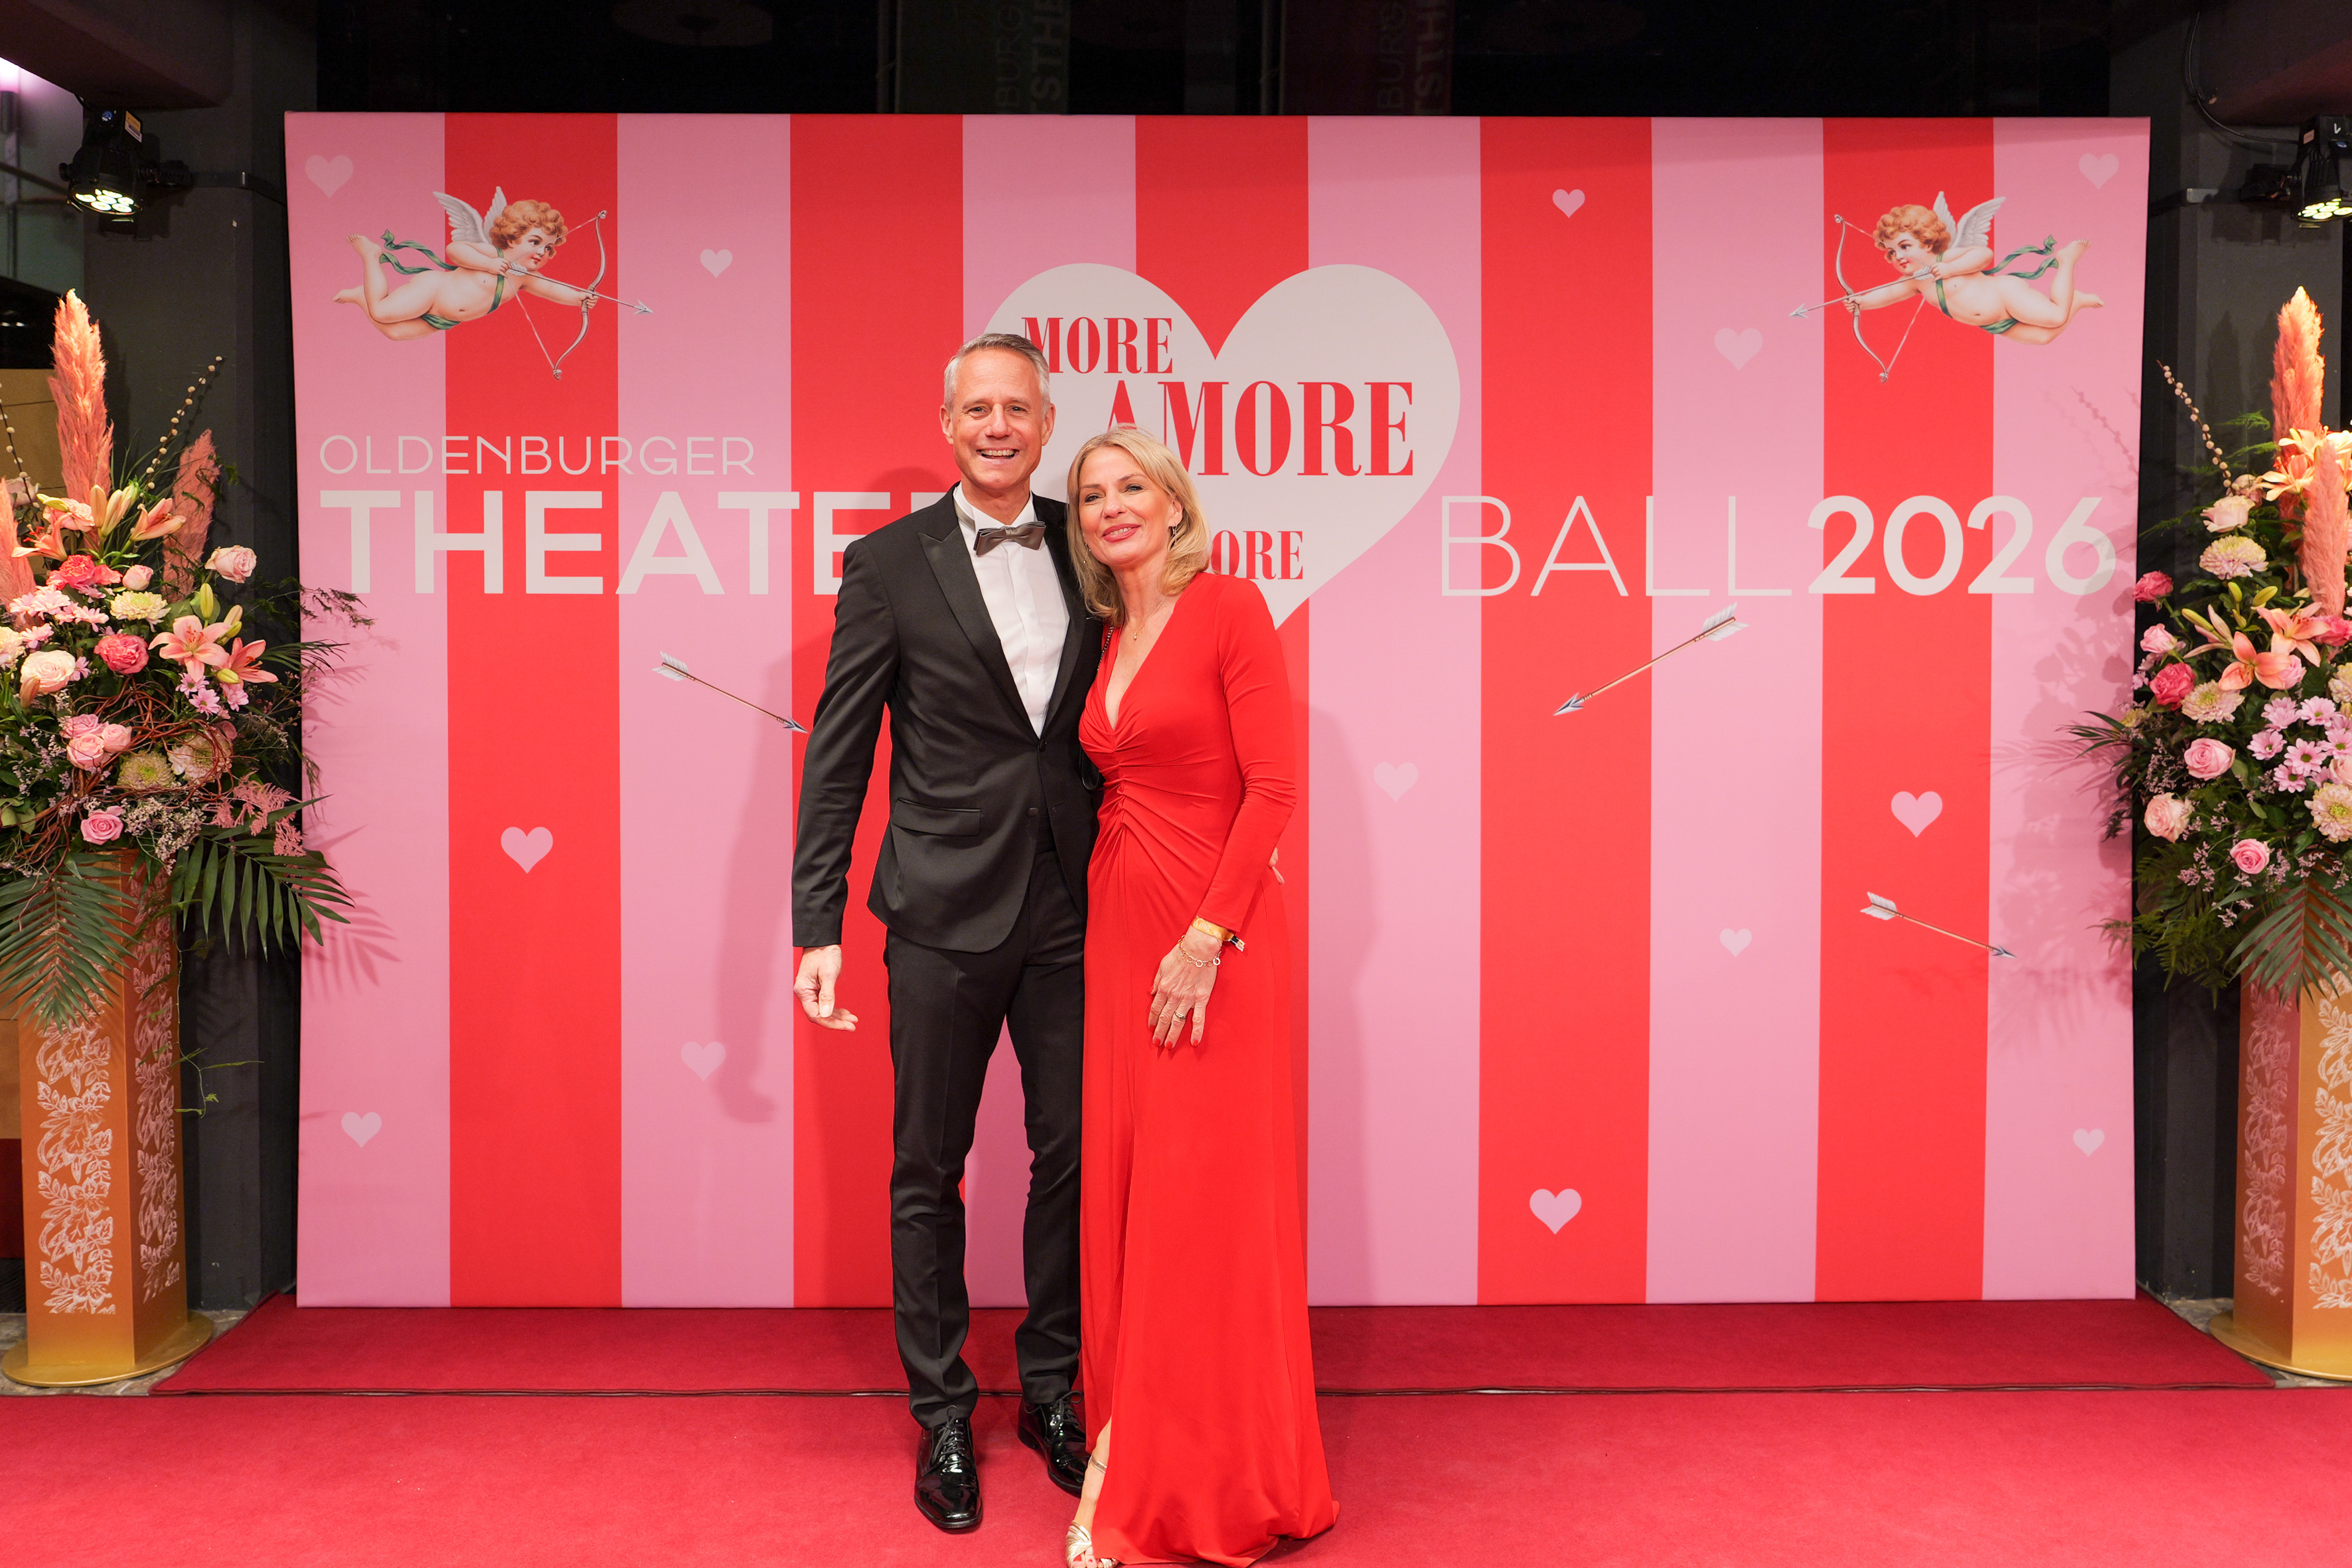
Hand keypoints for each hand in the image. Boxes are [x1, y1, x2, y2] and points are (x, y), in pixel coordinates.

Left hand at [581, 290, 598, 309]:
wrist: (576, 299)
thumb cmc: (580, 295)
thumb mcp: (585, 293)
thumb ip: (590, 295)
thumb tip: (593, 298)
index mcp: (592, 294)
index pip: (597, 296)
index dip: (596, 297)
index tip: (594, 297)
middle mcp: (592, 298)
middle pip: (596, 301)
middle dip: (591, 301)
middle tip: (587, 300)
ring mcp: (591, 302)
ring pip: (593, 304)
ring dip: (590, 303)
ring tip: (586, 302)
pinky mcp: (589, 306)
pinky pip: (591, 307)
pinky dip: (589, 306)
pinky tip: (587, 305)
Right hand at [793, 945, 859, 1030]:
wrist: (823, 941)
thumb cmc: (824, 954)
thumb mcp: (828, 974)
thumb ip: (827, 995)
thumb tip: (825, 1014)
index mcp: (803, 991)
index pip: (815, 1014)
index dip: (830, 1023)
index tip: (845, 1026)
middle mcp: (805, 993)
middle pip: (819, 1015)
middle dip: (836, 1022)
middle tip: (852, 1026)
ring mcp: (811, 992)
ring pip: (824, 1011)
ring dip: (838, 1017)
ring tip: (852, 1021)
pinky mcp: (817, 989)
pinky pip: (825, 1004)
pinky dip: (836, 1010)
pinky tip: (846, 1014)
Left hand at [1147, 929, 1221, 1046]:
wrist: (1199, 949)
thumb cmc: (1181, 954)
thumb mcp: (1163, 966)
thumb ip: (1157, 981)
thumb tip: (1151, 992)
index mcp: (1164, 988)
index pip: (1155, 1008)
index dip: (1152, 1020)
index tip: (1150, 1028)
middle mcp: (1174, 996)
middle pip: (1164, 1018)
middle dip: (1159, 1032)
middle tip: (1157, 1043)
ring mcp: (1187, 999)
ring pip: (1178, 1021)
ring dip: (1172, 1035)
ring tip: (1168, 1045)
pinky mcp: (1201, 1000)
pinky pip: (1198, 1019)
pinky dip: (1196, 1031)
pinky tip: (1194, 1042)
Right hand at [1845, 297, 1860, 315]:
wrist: (1863, 303)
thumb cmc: (1859, 299)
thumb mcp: (1856, 297)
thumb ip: (1851, 298)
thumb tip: (1848, 301)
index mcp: (1848, 298)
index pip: (1844, 299)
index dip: (1844, 300)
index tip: (1846, 301)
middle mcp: (1848, 302)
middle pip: (1845, 304)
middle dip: (1849, 304)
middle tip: (1853, 303)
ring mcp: (1849, 306)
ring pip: (1847, 308)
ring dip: (1851, 307)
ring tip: (1854, 306)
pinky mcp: (1851, 310)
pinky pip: (1849, 311)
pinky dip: (1851, 310)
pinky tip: (1854, 309)